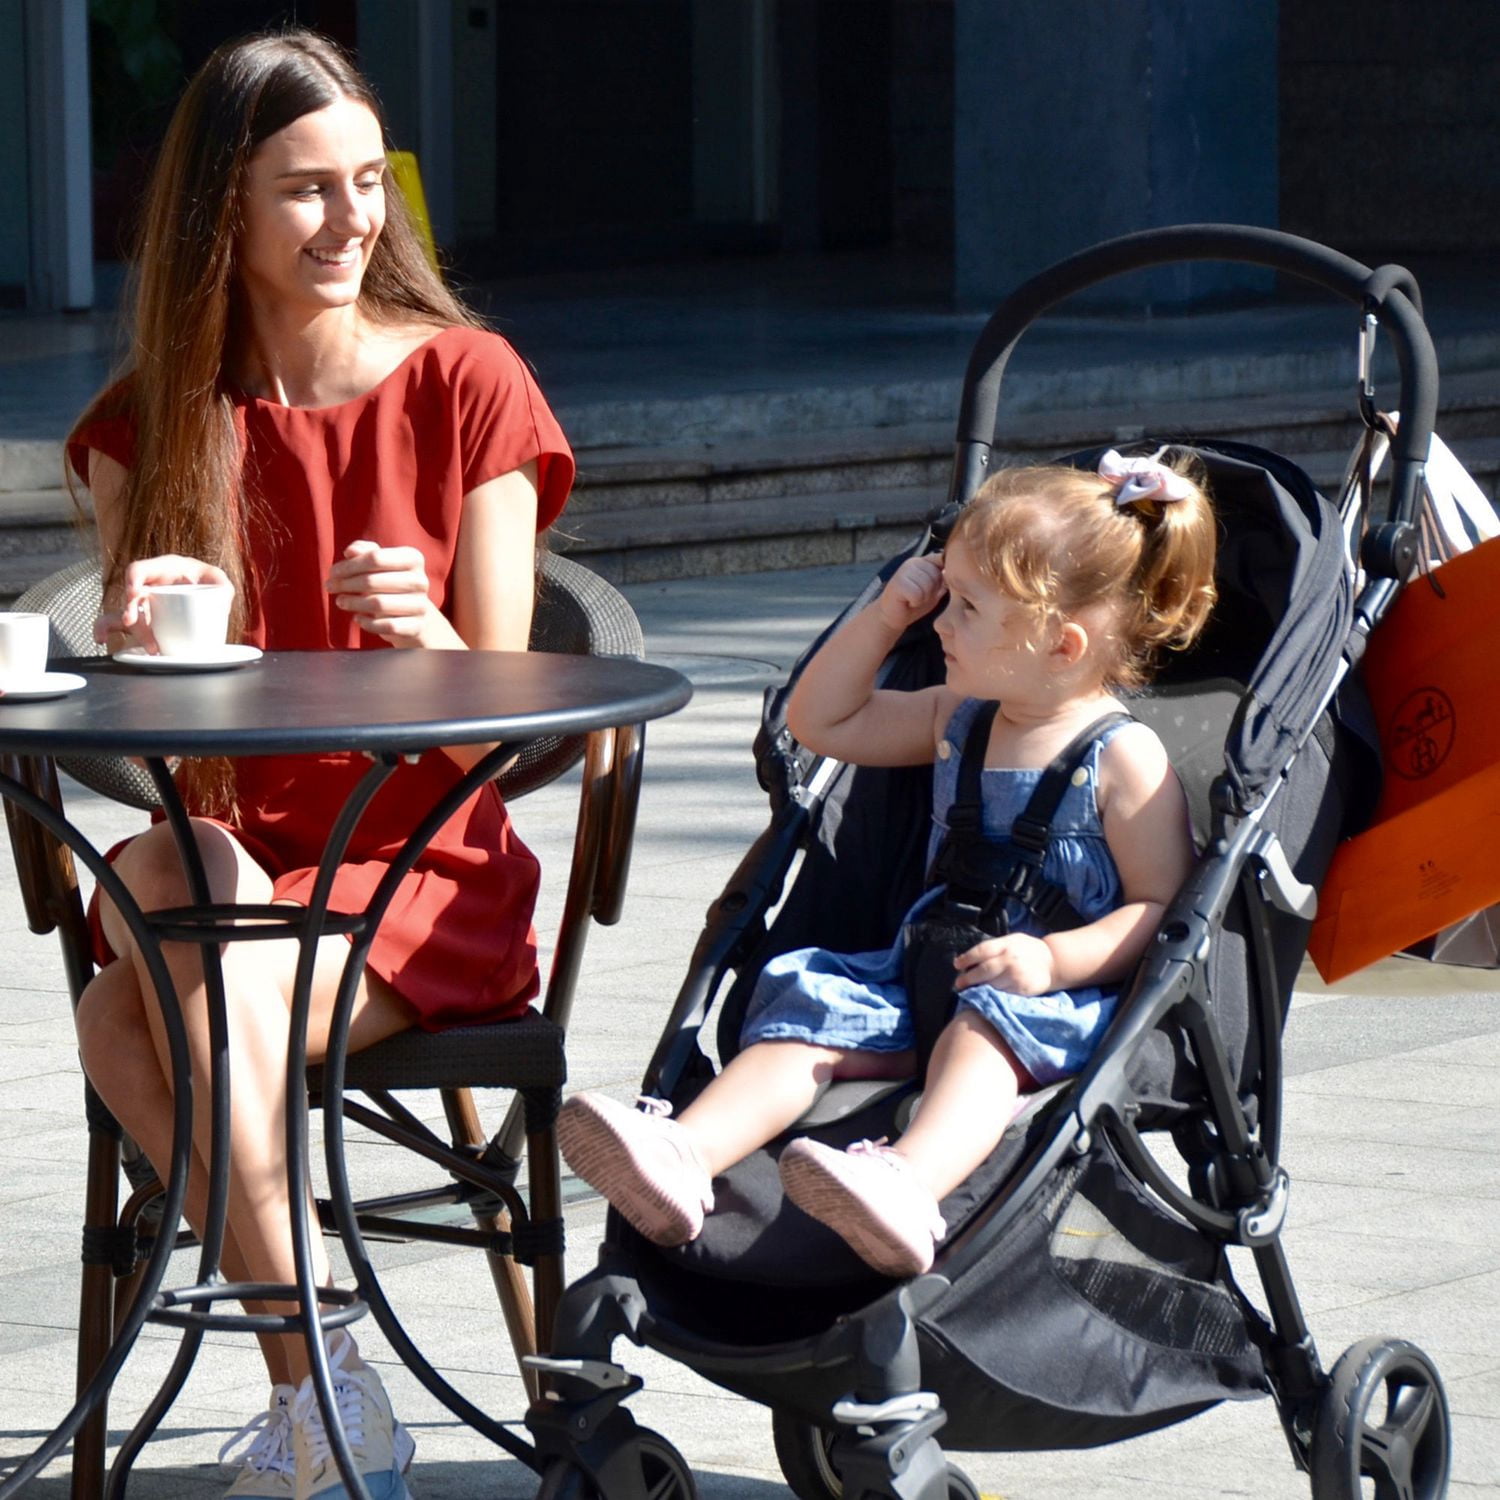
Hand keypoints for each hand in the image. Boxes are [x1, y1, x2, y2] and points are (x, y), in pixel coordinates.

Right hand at [93, 555, 231, 652]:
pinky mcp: (145, 618)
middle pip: (130, 597)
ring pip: (127, 614)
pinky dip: (113, 633)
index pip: (138, 569)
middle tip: (131, 623)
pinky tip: (109, 642)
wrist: (203, 591)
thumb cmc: (207, 580)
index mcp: (160, 569)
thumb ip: (223, 586)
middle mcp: (148, 585)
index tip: (133, 594)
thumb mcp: (218, 579)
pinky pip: (119, 625)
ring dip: (135, 631)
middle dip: (129, 610)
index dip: (132, 580)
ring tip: (151, 647)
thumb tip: (223, 598)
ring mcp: (144, 602)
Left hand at [325, 539, 436, 644]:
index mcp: (413, 558)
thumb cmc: (390, 582)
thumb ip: (365, 552)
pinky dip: (367, 623)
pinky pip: (386, 626)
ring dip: (353, 603)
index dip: (349, 565)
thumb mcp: (380, 563)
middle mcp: (420, 581)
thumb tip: (350, 552)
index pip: (375, 557)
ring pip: (377, 604)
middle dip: (346, 584)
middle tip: (330, 586)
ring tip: (341, 601)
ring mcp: (420, 605)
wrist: (415, 614)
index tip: (333, 572)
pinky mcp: (416, 627)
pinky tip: (358, 618)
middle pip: (372, 580)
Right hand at [876, 555, 945, 629]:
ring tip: (914, 599)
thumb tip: (958, 574)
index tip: (935, 588)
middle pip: (936, 576)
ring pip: (927, 585)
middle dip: (932, 591)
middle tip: (921, 596)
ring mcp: (904, 570)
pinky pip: (917, 594)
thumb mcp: (934, 590)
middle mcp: (914, 562)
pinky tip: (908, 602)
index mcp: (924, 561)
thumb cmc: (914, 603)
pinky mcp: (897, 582)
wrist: (892, 616)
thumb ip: (944, 580)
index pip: (942, 561)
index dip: (942, 578)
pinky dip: (915, 602)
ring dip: (923, 598)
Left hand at [953, 932, 1055, 994]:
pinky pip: (1002, 994)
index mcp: (1006, 945)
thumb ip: (994, 947)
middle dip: (968, 978)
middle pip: (983, 970)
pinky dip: (993, 995)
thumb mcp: (1012, 940)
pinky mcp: (1021, 990)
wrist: (1053, 962)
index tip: (957, 965)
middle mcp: (1010, 960)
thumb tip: (972, 958)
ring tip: (971, 989)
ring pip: (991, 985)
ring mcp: (1016, 976)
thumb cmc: (1028, 949)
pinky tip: (987, 995)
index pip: (981, 951)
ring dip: (979, 988)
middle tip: (958, 984)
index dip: (967, 958)